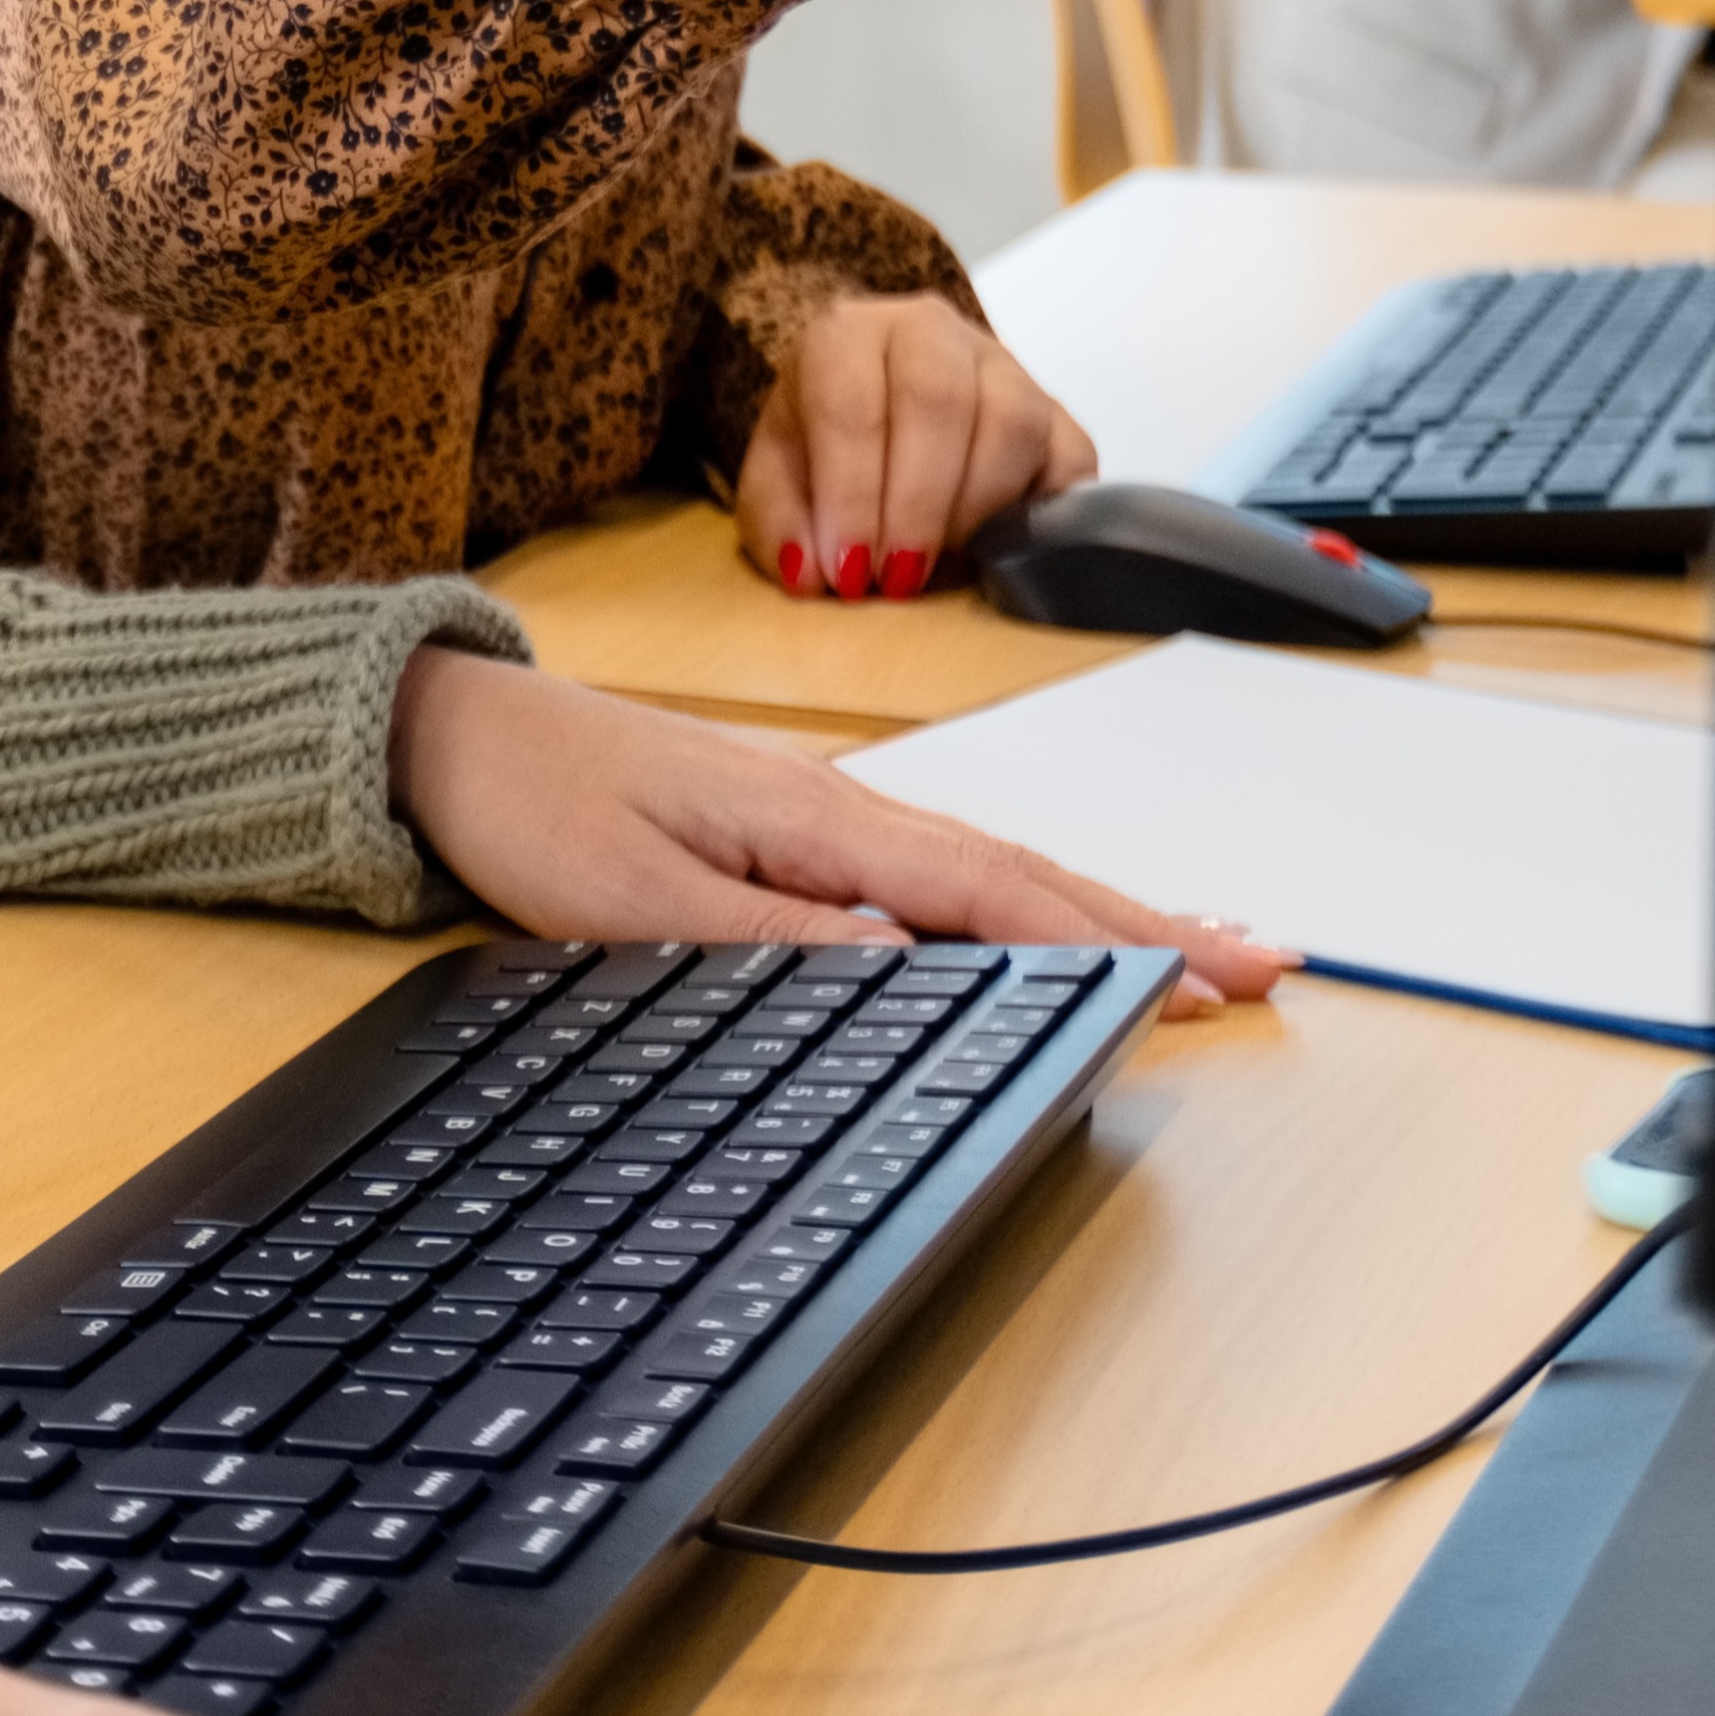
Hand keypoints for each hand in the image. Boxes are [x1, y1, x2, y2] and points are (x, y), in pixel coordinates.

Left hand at [392, 648, 1300, 1008]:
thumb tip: (903, 969)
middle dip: (1150, 923)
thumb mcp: (634, 898)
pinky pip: (938, 870)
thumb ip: (772, 941)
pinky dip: (1018, 900)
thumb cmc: (532, 806)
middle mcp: (840, 805)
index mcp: (818, 818)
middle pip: (1023, 875)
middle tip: (1264, 968)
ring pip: (991, 872)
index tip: (1209, 981)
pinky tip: (1046, 926)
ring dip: (1100, 913)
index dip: (1110, 943)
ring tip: (1198, 951)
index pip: (994, 893)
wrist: (450, 734)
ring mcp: (823, 812)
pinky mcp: (792, 829)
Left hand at [731, 292, 1095, 602]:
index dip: (852, 495)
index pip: (852, 403)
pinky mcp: (1057, 413)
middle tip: (898, 577)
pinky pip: (1071, 459)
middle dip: (917, 505)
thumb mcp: (776, 478)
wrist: (874, 407)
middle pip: (939, 400)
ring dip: (975, 509)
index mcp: (848, 336)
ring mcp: (1004, 367)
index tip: (848, 567)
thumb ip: (780, 523)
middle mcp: (930, 333)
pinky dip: (1039, 513)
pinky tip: (998, 547)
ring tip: (942, 562)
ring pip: (1013, 422)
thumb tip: (810, 572)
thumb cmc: (823, 442)